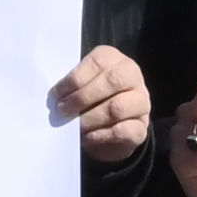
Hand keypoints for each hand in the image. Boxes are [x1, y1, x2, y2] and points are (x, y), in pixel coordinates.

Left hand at [57, 44, 150, 169]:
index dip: (75, 79)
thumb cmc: (90, 100)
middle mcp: (132, 76)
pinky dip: (101, 135)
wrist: (110, 129)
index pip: (98, 62)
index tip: (56, 94)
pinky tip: (87, 137)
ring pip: (118, 107)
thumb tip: (55, 96)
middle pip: (113, 81)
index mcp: (114, 59)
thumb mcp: (81, 86)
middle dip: (83, 97)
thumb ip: (71, 86)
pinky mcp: (141, 127)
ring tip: (74, 125)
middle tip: (63, 109)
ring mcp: (141, 102)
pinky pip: (123, 131)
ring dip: (90, 118)